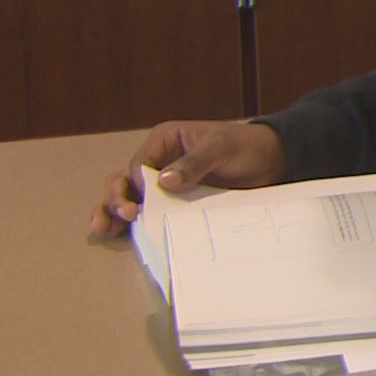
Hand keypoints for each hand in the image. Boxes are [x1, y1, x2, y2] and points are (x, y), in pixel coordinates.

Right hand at [88, 120, 286, 237]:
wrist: (273, 161)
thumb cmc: (247, 146)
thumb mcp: (222, 148)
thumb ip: (195, 163)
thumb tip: (163, 181)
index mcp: (165, 141)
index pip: (137, 165)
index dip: (134, 186)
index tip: (139, 206)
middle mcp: (159, 160)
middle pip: (124, 181)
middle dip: (115, 199)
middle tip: (123, 217)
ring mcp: (166, 183)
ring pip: (129, 197)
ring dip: (113, 212)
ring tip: (102, 229)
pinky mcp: (176, 201)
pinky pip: (150, 210)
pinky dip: (134, 221)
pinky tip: (121, 234)